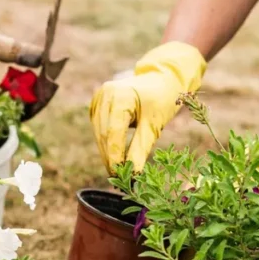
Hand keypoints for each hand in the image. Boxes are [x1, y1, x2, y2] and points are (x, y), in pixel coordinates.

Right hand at [90, 42, 206, 171]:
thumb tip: (132, 174)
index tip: (121, 177)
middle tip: (119, 180)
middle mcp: (104, 95)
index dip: (115, 157)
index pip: (113, 133)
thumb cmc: (162, 100)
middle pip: (104, 134)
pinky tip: (113, 157)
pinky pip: (99, 128)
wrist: (161, 78)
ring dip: (107, 153)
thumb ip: (141, 149)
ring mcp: (98, 98)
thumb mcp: (154, 125)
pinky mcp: (97, 103)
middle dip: (110, 158)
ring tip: (116, 172)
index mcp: (119, 96)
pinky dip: (106, 143)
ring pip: (99, 133)